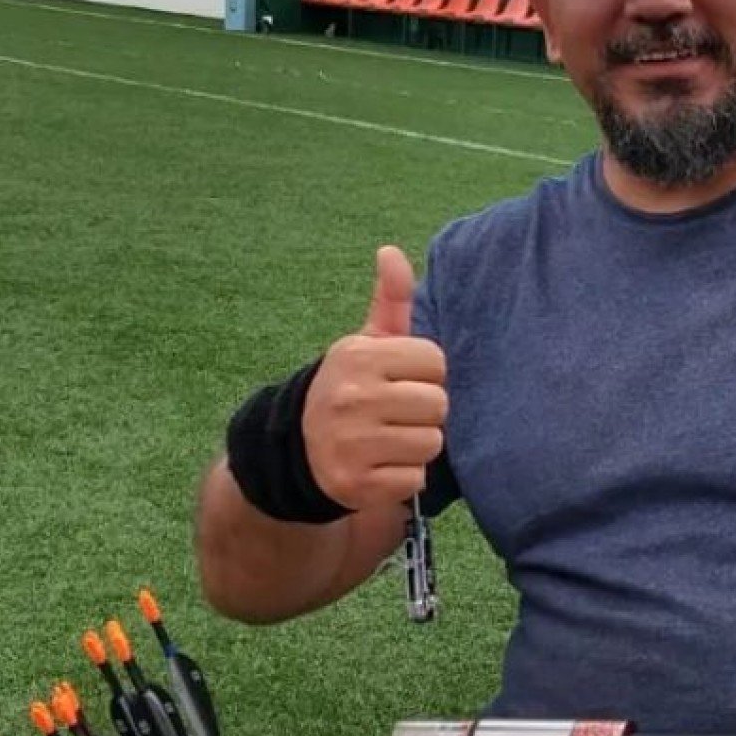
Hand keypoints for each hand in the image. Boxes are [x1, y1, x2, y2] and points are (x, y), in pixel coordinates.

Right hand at [302, 246, 448, 509]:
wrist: (297, 448)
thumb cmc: (350, 387)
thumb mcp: (364, 342)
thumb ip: (389, 299)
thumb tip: (392, 251)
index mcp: (358, 357)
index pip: (435, 361)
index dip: (425, 373)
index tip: (402, 379)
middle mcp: (351, 398)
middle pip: (438, 404)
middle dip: (425, 411)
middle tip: (397, 413)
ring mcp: (352, 443)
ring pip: (431, 443)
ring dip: (417, 445)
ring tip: (389, 438)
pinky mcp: (356, 484)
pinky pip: (415, 479)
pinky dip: (404, 476)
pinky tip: (380, 465)